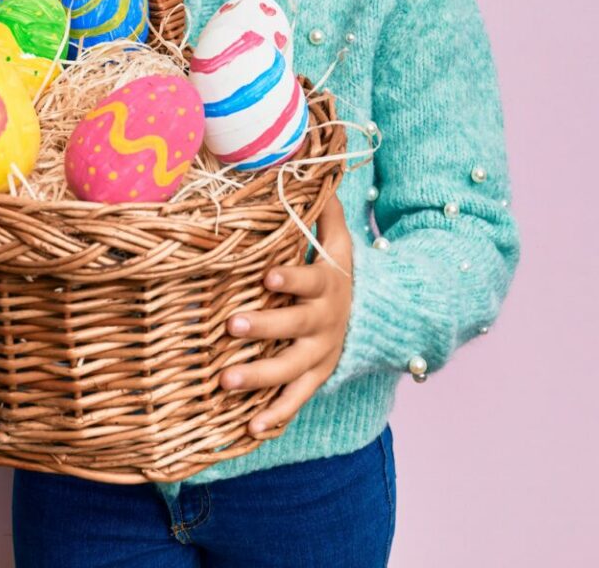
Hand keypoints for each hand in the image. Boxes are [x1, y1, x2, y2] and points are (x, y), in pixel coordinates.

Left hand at [221, 190, 353, 438]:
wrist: (373, 317)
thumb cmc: (337, 272)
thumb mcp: (339, 242)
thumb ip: (324, 211)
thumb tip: (310, 168)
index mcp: (327, 286)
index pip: (308, 280)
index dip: (289, 279)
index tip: (267, 275)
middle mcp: (324, 323)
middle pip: (293, 326)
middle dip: (263, 327)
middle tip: (230, 326)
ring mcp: (320, 355)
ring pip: (290, 369)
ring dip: (259, 378)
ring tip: (225, 383)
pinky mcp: (316, 379)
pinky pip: (296, 400)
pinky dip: (275, 416)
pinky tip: (249, 429)